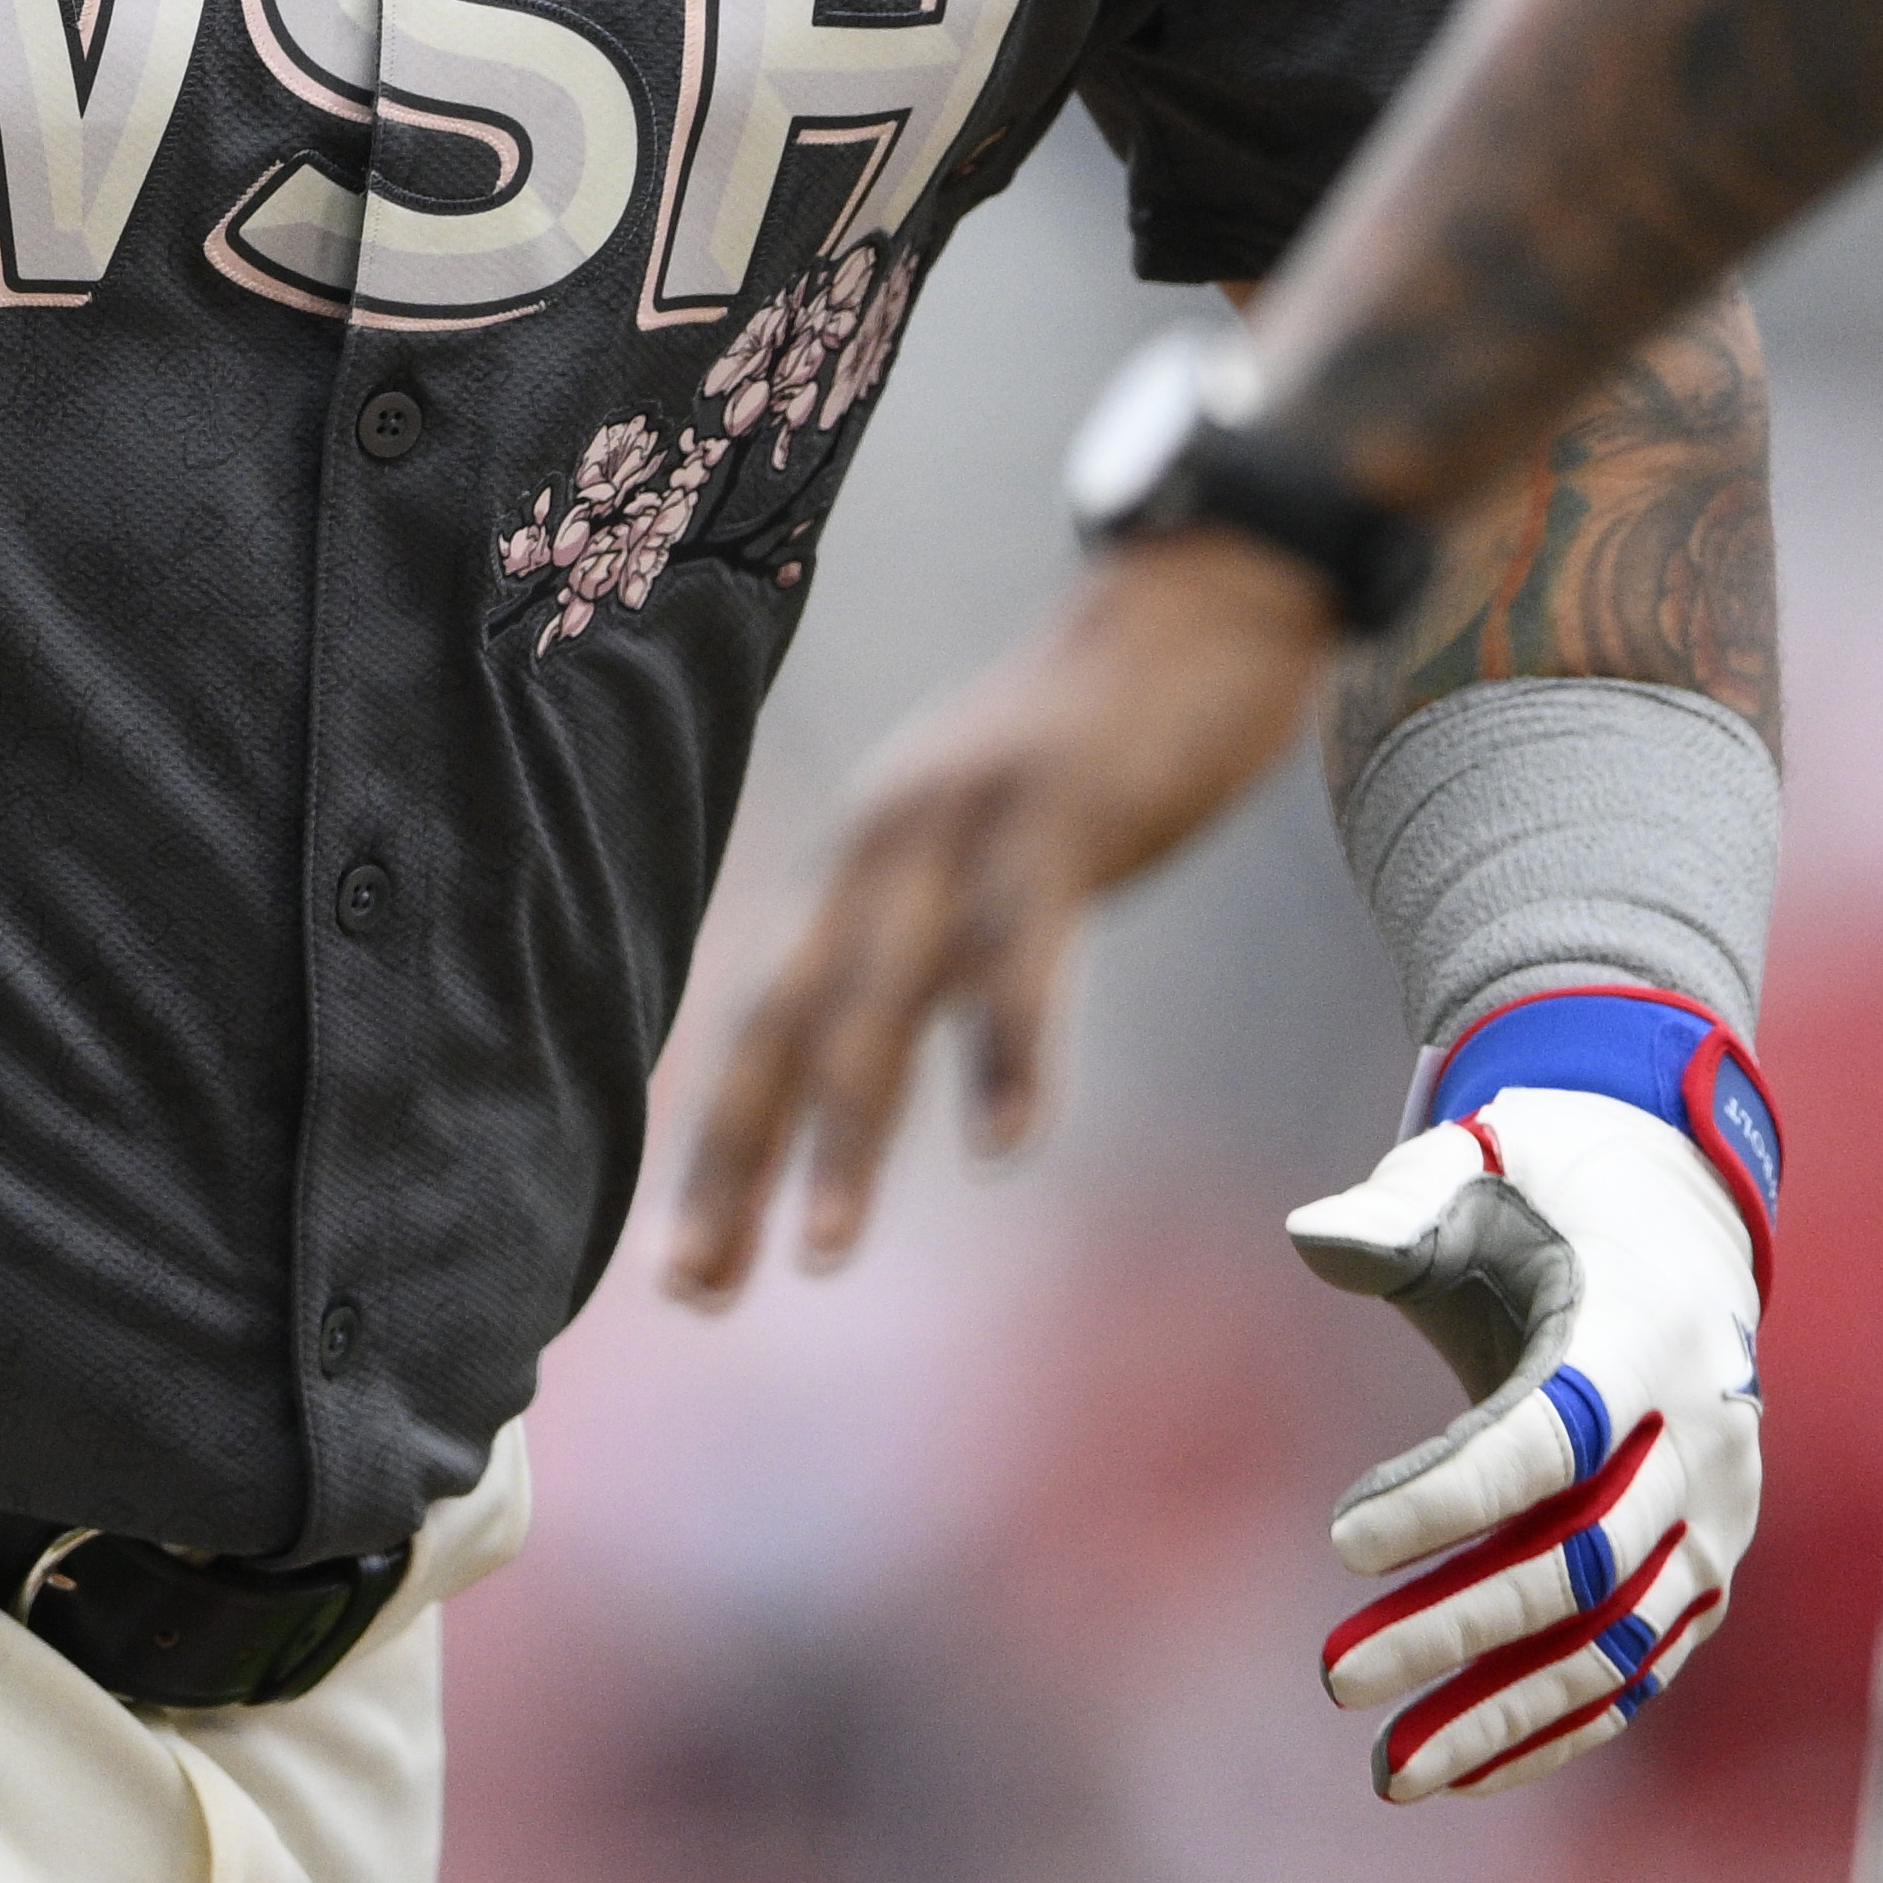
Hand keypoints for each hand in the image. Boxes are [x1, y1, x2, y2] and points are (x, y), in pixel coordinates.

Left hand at [658, 530, 1342, 1305]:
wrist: (1198, 594)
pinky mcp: (1056, 815)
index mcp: (863, 861)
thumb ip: (938, 931)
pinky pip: (1019, 951)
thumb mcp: (990, 841)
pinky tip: (1001, 1143)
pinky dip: (1007, 1052)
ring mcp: (963, 826)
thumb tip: (892, 1043)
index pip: (765, 1019)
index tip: (683, 1270)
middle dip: (736, 1161)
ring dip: (846, 1132)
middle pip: (786, 1021)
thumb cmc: (1099, 740)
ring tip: (819, 1250)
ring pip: (881, 999)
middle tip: (698, 1287)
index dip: (721, 1145)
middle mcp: (882, 844)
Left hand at [1286, 1042, 1770, 1799]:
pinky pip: (1639, 1669)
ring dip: (1503, 1710)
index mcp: (1647, 1329)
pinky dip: (1557, 1728)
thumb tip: (1310, 1238)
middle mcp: (1703, 1437)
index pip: (1551, 1436)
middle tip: (1333, 1677)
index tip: (1342, 1543)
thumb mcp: (1475, 1163)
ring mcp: (1717, 1519)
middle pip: (1582, 1558)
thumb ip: (1401, 1204)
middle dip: (1457, 1627)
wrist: (1673, 1223)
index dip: (1452, 1496)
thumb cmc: (1544, 1193)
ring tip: (1390, 1766)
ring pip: (1615, 1641)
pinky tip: (1462, 1770)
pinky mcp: (1707, 1574)